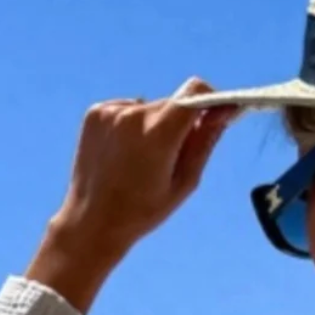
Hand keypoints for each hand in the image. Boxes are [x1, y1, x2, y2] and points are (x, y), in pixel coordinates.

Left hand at [26, 79, 235, 312]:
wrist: (92, 221)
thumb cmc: (142, 211)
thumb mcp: (184, 182)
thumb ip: (204, 142)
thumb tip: (222, 112)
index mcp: (159, 133)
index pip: (195, 93)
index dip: (211, 100)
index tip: (217, 113)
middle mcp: (134, 114)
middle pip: (172, 104)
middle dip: (180, 123)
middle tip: (171, 157)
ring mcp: (112, 111)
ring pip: (149, 107)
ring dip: (154, 125)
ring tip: (140, 161)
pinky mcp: (96, 112)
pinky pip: (127, 110)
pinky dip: (131, 126)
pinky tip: (123, 154)